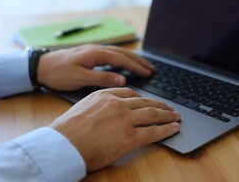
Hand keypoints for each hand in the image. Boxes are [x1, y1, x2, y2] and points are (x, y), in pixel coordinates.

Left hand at [37, 44, 153, 90]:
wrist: (40, 66)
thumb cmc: (58, 73)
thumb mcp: (79, 78)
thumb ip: (101, 78)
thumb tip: (122, 80)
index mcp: (96, 53)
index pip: (122, 59)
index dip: (136, 66)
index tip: (149, 73)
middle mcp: (96, 49)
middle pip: (123, 53)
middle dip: (138, 61)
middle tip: (152, 68)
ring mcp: (93, 50)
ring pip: (117, 53)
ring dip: (131, 59)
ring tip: (143, 65)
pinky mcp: (89, 54)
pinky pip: (111, 55)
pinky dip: (122, 59)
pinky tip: (124, 63)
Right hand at [50, 87, 180, 170]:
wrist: (62, 145)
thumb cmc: (67, 130)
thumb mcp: (82, 108)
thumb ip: (98, 106)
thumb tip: (106, 112)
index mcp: (105, 95)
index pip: (131, 93)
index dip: (143, 98)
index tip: (149, 101)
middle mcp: (118, 104)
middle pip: (145, 102)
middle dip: (160, 105)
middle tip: (169, 107)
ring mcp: (125, 119)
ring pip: (153, 113)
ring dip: (167, 115)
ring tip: (176, 116)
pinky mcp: (130, 137)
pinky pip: (153, 131)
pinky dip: (166, 129)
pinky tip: (173, 128)